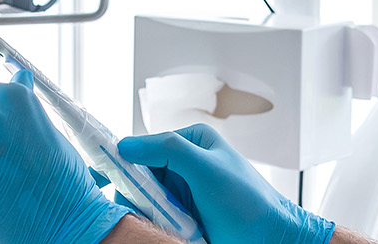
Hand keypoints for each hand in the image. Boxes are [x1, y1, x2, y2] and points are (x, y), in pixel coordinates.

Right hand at [118, 124, 334, 243]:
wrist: (270, 240)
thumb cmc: (247, 202)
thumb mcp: (205, 167)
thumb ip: (167, 150)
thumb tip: (124, 144)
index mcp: (191, 143)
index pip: (145, 147)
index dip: (125, 163)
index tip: (107, 177)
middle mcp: (185, 166)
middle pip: (141, 176)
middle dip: (137, 194)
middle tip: (139, 208)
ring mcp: (183, 193)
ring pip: (145, 201)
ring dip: (146, 213)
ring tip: (159, 222)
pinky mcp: (183, 217)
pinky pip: (156, 219)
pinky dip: (154, 225)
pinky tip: (162, 230)